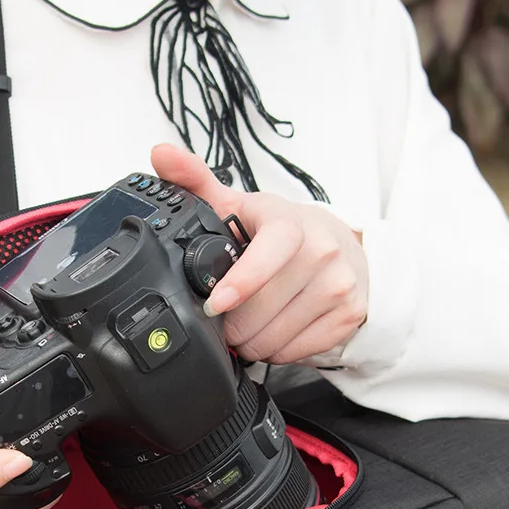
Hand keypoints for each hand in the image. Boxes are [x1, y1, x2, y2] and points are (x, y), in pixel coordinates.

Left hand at [151, 144, 367, 364]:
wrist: (345, 247)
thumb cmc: (284, 232)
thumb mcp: (243, 206)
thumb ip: (198, 183)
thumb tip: (160, 155)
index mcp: (290, 222)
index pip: (270, 251)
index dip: (242, 281)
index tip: (217, 303)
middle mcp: (322, 250)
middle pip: (260, 311)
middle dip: (232, 324)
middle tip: (227, 315)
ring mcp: (339, 285)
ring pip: (274, 338)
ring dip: (252, 341)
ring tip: (251, 322)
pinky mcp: (348, 315)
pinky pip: (295, 352)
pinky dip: (276, 351)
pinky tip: (275, 330)